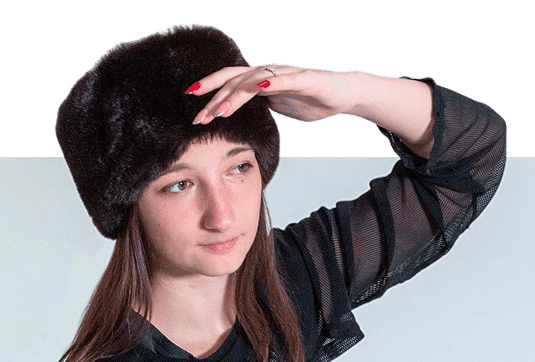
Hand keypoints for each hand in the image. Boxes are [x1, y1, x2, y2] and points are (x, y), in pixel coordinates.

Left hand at [187, 64, 362, 124]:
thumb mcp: (279, 106)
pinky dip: (273, 82)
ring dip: (236, 95)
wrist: (343, 94)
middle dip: (214, 96)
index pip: (230, 82)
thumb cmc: (311, 99)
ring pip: (255, 81)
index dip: (210, 90)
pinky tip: (261, 88)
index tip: (191, 104)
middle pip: (235, 80)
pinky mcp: (305, 79)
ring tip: (221, 110)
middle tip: (198, 115)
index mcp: (261, 81)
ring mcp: (286, 75)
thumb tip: (241, 115)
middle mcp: (269, 74)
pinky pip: (286, 80)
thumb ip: (260, 106)